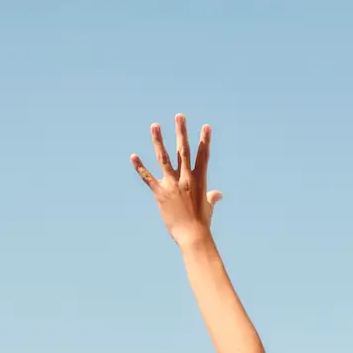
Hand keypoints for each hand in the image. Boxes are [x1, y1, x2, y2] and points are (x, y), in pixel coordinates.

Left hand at [131, 115, 221, 247]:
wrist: (193, 236)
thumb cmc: (202, 224)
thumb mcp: (208, 208)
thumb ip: (212, 198)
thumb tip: (218, 194)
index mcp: (199, 181)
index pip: (203, 156)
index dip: (204, 140)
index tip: (205, 126)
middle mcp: (185, 179)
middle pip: (183, 150)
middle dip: (181, 132)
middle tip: (179, 116)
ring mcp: (172, 185)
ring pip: (164, 158)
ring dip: (158, 141)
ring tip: (155, 126)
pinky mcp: (160, 193)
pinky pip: (147, 178)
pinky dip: (140, 167)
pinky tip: (133, 156)